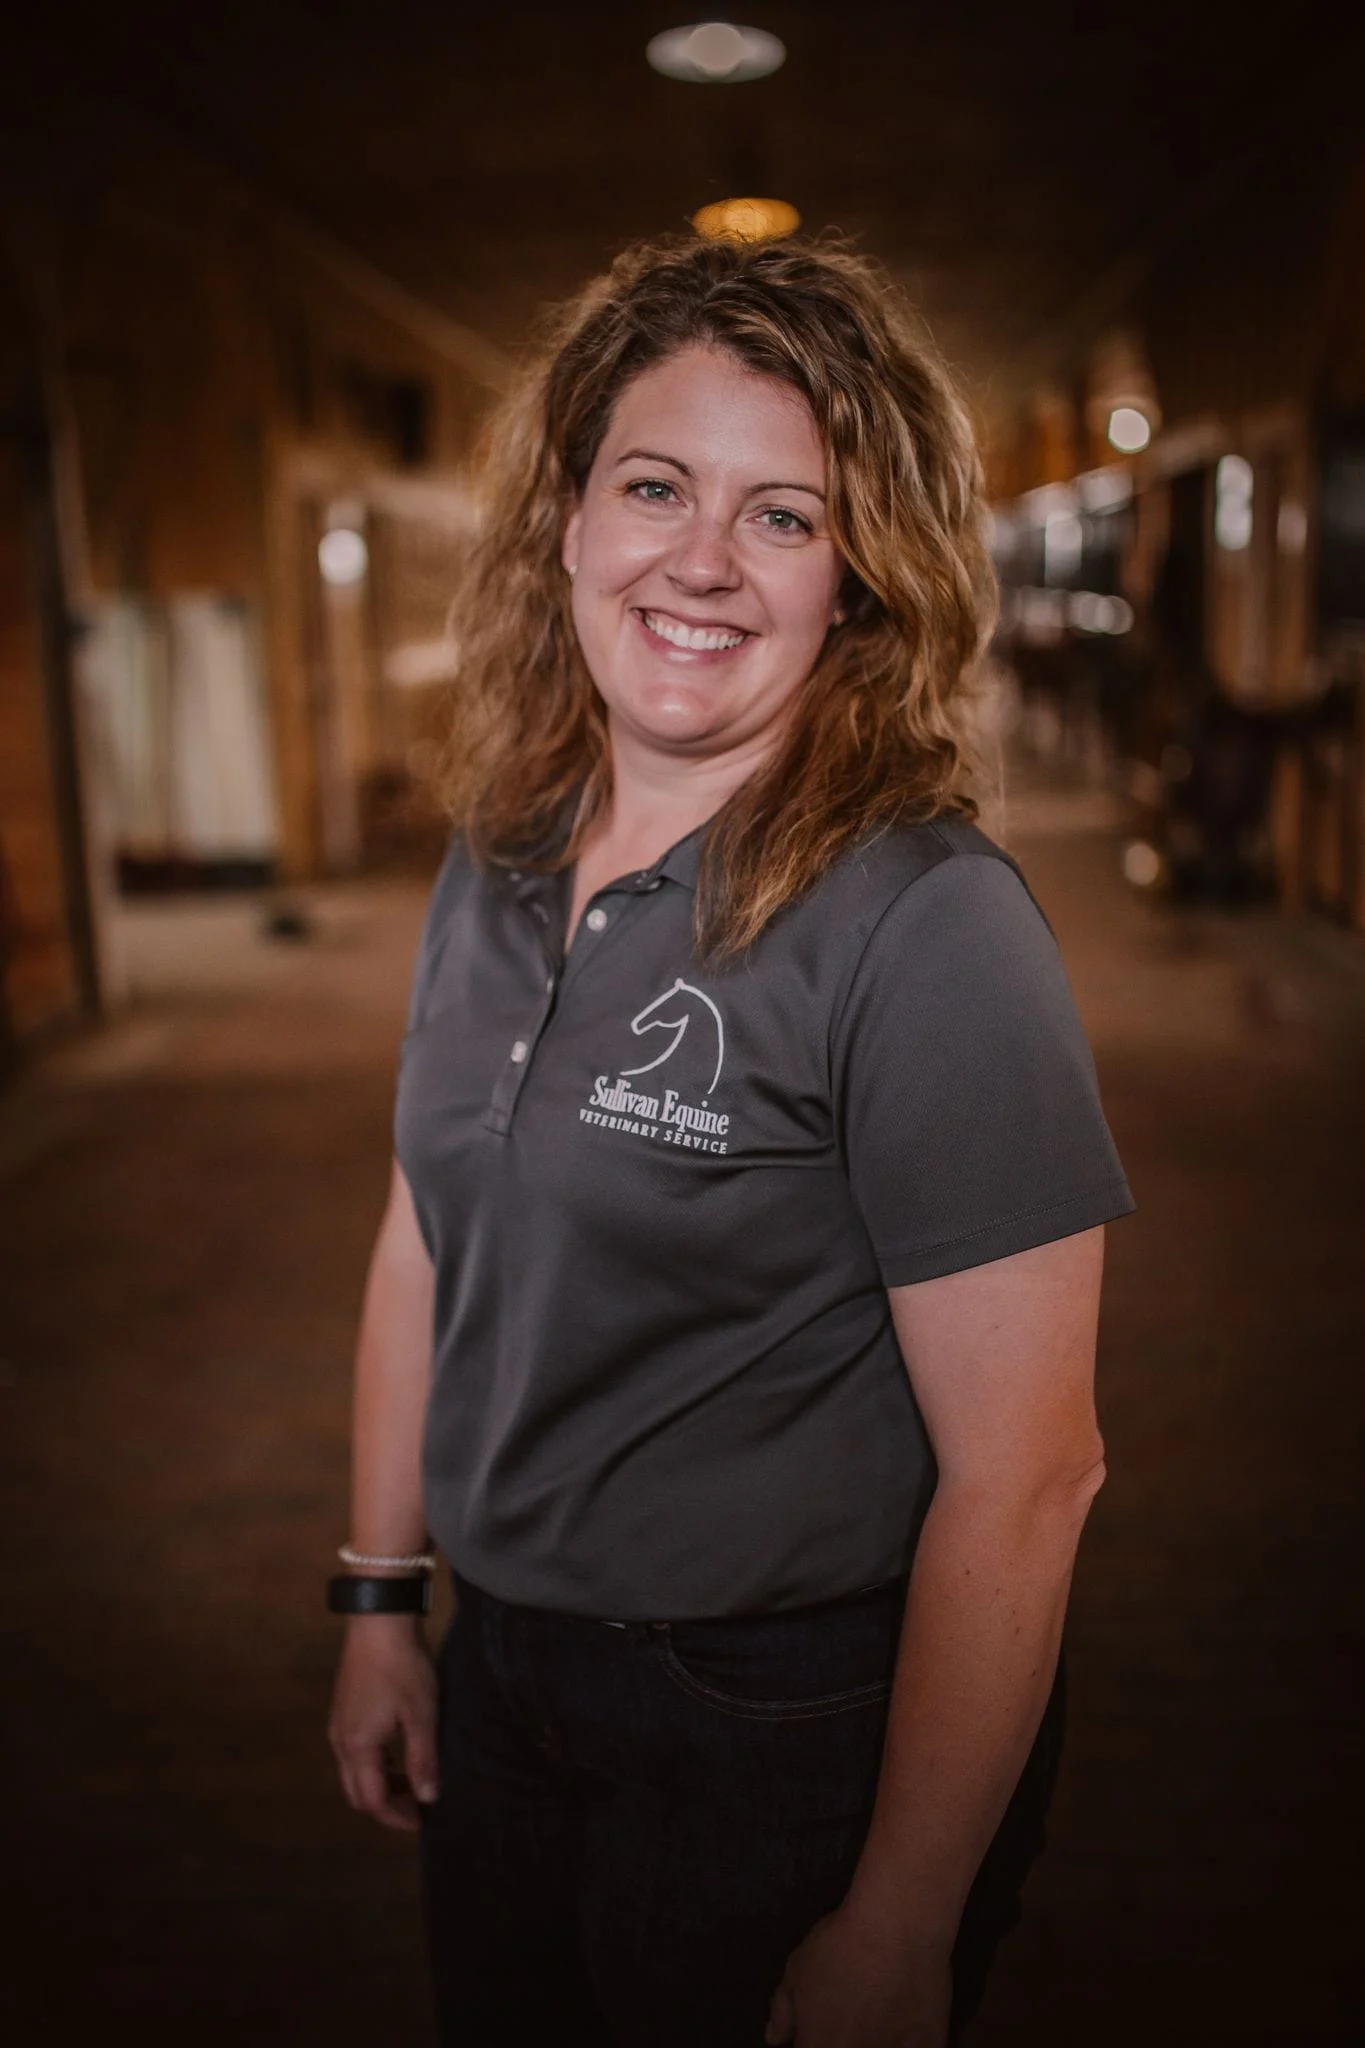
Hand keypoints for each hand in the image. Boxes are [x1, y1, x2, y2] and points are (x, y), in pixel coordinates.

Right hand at [328, 1615, 438, 1831]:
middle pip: (357, 1792)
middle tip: (416, 1807)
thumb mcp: (421, 1715)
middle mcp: (340, 1741)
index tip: (421, 1823)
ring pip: (355, 1772)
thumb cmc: (402, 1668)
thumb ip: (423, 1760)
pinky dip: (376, 1764)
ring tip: (413, 1780)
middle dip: (385, 1805)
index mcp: (357, 1747)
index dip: (395, 1817)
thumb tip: (428, 1798)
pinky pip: (355, 1752)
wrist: (378, 1620)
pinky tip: (399, 1752)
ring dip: (381, 1783)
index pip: (372, 1800)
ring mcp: (339, 1724)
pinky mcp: (344, 1709)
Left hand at [764, 1906, 951, 2047]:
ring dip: (875, 2041)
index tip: (820, 2032)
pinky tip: (904, 2028)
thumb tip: (774, 2038)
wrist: (898, 1928)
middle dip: (842, 2041)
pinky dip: (906, 2042)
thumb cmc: (841, 1946)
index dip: (812, 2042)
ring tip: (877, 2021)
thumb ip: (782, 2012)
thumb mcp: (798, 1970)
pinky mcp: (929, 2047)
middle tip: (850, 2024)